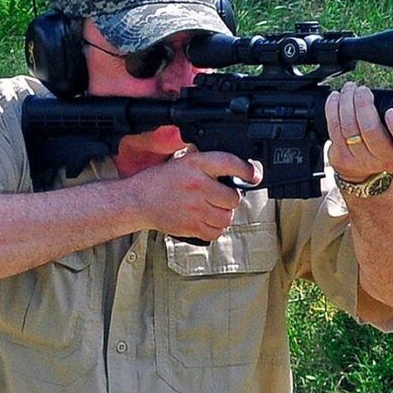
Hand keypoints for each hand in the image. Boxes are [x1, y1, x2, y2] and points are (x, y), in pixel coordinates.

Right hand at [128, 151, 261, 241]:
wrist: (138, 200)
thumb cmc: (160, 181)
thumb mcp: (184, 161)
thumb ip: (208, 165)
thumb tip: (237, 171)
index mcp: (196, 165)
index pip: (230, 164)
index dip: (247, 170)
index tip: (253, 175)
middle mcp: (197, 186)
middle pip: (233, 197)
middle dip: (230, 198)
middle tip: (221, 196)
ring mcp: (195, 208)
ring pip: (227, 217)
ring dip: (224, 214)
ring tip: (213, 209)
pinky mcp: (190, 227)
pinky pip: (216, 232)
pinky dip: (215, 228)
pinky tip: (207, 220)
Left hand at [325, 79, 392, 183]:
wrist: (367, 165)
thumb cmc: (389, 137)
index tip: (392, 111)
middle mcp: (385, 159)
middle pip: (371, 131)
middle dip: (363, 104)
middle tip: (362, 90)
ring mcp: (362, 160)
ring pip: (350, 129)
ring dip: (346, 103)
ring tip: (349, 89)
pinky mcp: (342, 157)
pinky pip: (334, 130)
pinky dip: (332, 109)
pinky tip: (336, 97)